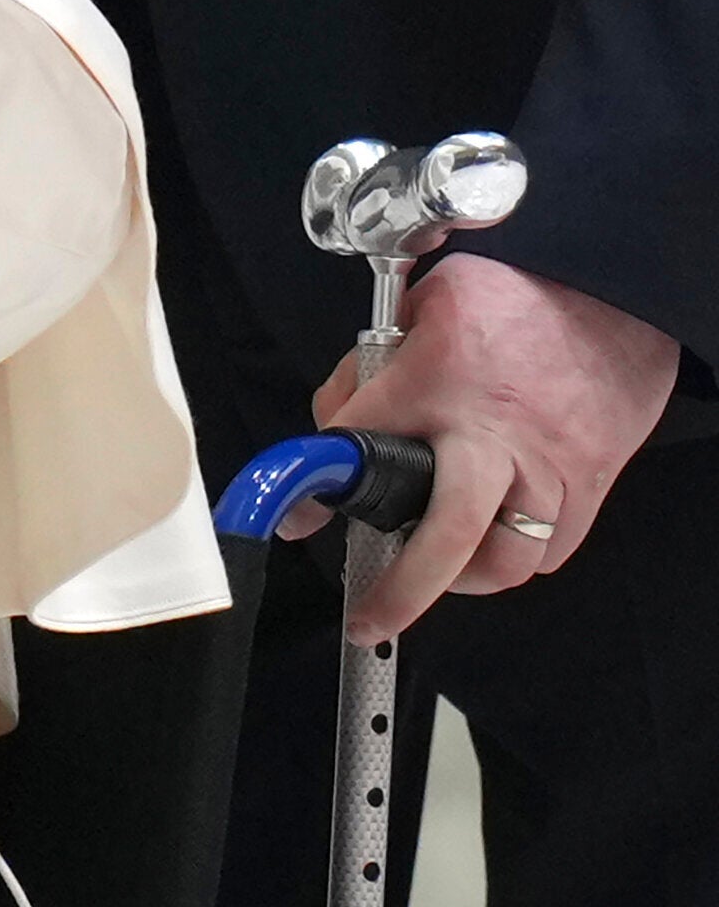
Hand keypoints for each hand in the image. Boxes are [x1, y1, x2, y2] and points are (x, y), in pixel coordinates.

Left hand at [283, 253, 679, 641]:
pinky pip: (551, 550)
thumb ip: (367, 368)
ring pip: (507, 559)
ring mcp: (549, 465)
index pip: (352, 442)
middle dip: (405, 587)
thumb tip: (335, 424)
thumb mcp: (418, 304)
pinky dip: (516, 559)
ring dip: (464, 579)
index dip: (312, 486)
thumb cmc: (517, 295)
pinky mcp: (591, 480)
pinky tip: (490, 546)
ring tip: (433, 575)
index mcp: (436, 382)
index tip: (291, 516)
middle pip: (448, 533)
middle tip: (371, 616)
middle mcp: (492, 435)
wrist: (614, 290)